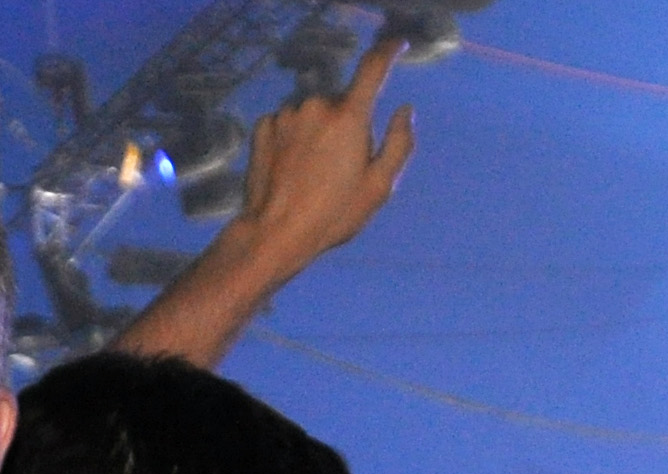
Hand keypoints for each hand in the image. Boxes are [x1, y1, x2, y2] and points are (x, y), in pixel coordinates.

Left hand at [235, 37, 415, 280]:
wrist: (272, 235)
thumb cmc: (331, 215)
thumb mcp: (379, 186)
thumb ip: (399, 142)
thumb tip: (404, 110)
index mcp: (349, 116)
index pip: (373, 67)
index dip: (388, 50)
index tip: (396, 44)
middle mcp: (316, 105)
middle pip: (340, 101)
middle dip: (344, 122)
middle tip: (338, 164)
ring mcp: (286, 115)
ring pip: (311, 112)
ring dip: (315, 130)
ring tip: (310, 170)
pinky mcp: (263, 128)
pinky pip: (285, 122)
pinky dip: (291, 136)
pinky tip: (289, 166)